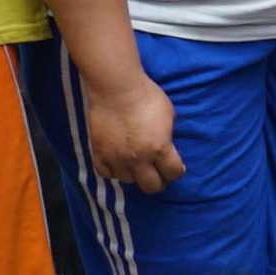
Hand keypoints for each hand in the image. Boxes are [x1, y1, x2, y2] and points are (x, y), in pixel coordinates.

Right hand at [83, 73, 185, 193]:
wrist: (115, 89)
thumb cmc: (146, 96)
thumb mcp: (169, 115)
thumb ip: (167, 136)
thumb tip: (166, 146)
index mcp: (159, 148)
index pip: (173, 173)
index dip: (176, 171)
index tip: (175, 167)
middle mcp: (138, 158)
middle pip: (151, 186)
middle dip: (159, 181)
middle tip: (158, 174)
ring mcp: (117, 158)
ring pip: (128, 180)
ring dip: (135, 175)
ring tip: (137, 165)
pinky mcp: (99, 153)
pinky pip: (106, 173)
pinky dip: (113, 171)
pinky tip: (118, 163)